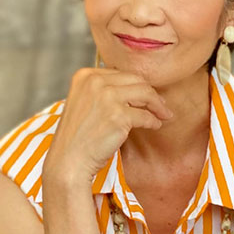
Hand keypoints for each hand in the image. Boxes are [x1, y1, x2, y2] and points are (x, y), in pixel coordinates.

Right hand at [43, 66, 173, 184]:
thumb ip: (103, 91)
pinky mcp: (119, 116)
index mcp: (85, 75)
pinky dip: (153, 121)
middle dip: (152, 93)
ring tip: (164, 114)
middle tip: (161, 105)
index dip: (137, 85)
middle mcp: (95, 82)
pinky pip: (145, 116)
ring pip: (145, 94)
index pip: (121, 73)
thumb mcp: (84, 103)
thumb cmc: (77, 137)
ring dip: (158, 105)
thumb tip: (135, 89)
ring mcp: (107, 97)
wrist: (69, 160)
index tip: (147, 95)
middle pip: (136, 80)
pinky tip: (155, 125)